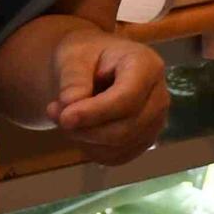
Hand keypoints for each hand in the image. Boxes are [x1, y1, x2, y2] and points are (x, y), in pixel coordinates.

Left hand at [47, 29, 169, 162]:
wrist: (94, 67)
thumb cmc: (86, 56)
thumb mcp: (73, 56)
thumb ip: (73, 79)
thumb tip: (71, 106)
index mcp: (147, 65)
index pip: (127, 98)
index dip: (95, 113)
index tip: (64, 118)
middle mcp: (159, 96)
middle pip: (125, 128)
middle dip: (86, 129)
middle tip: (54, 114)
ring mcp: (155, 122)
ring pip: (120, 146)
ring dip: (85, 139)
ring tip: (63, 118)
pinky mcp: (144, 140)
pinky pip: (117, 157)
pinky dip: (92, 149)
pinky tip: (80, 130)